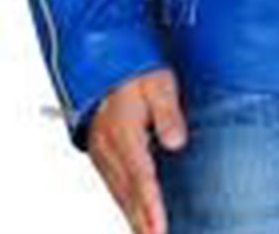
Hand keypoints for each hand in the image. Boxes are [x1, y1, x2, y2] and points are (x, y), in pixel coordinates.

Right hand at [87, 67, 187, 233]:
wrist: (106, 60)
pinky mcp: (101, 152)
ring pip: (118, 191)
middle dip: (141, 221)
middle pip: (127, 191)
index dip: (150, 204)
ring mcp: (101, 151)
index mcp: (124, 131)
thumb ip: (168, 112)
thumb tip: (177, 143)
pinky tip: (133, 216)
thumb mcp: (159, 83)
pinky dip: (123, 204)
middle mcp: (108, 146)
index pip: (140, 175)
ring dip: (132, 217)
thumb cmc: (137, 71)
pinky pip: (113, 184)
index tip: (159, 227)